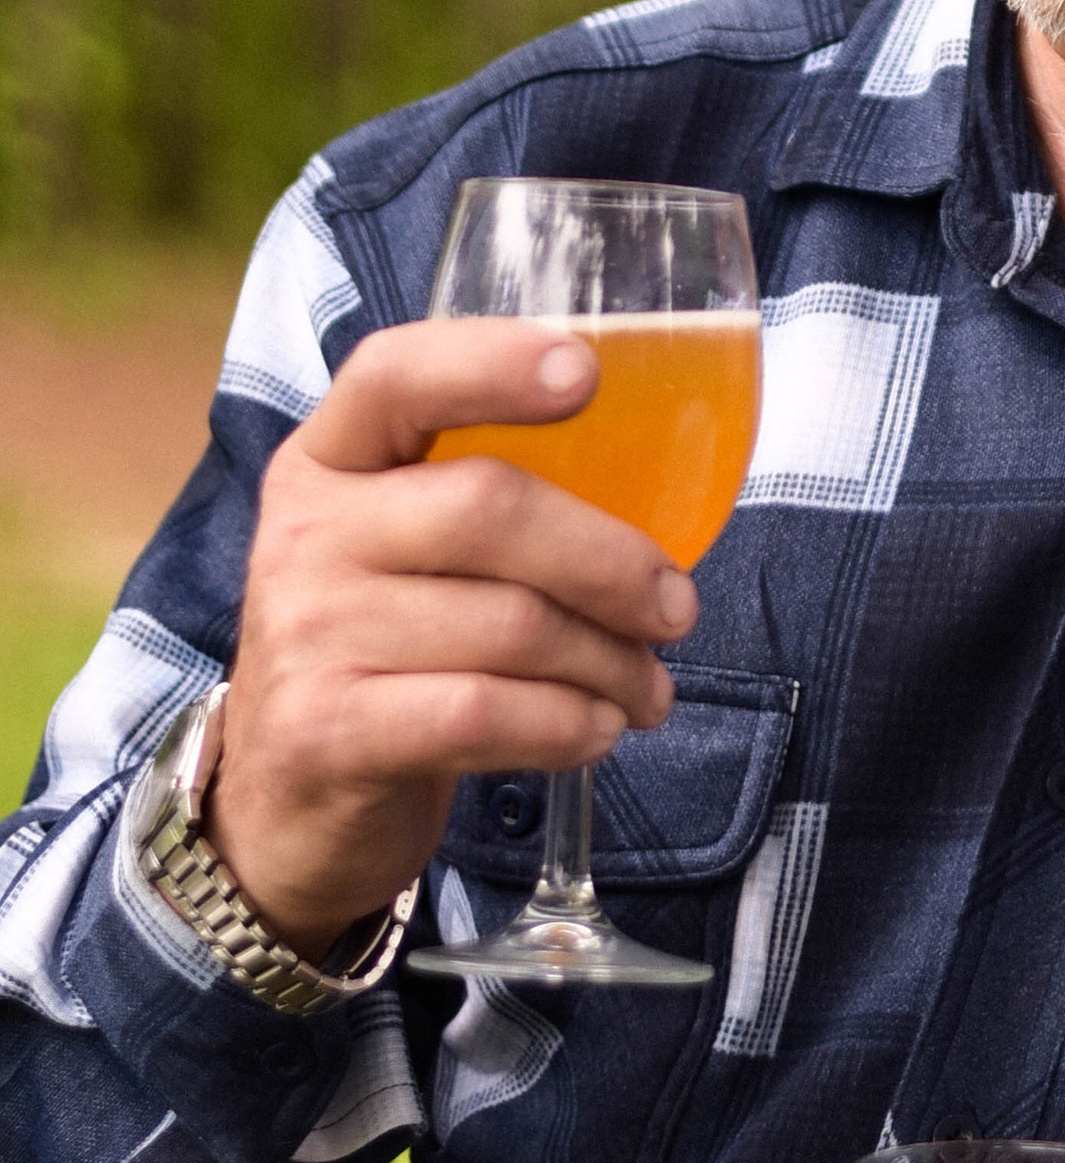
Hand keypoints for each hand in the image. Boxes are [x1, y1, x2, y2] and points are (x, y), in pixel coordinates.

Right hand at [210, 324, 696, 957]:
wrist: (289, 801)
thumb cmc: (390, 648)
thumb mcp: (412, 551)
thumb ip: (497, 496)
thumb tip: (668, 478)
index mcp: (329, 458)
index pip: (394, 374)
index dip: (491, 361)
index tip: (588, 373)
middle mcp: (304, 531)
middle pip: (489, 505)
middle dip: (611, 560)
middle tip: (676, 608)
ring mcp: (305, 632)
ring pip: (509, 624)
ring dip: (610, 662)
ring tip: (644, 686)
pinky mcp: (325, 730)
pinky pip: (483, 712)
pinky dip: (567, 724)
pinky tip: (597, 731)